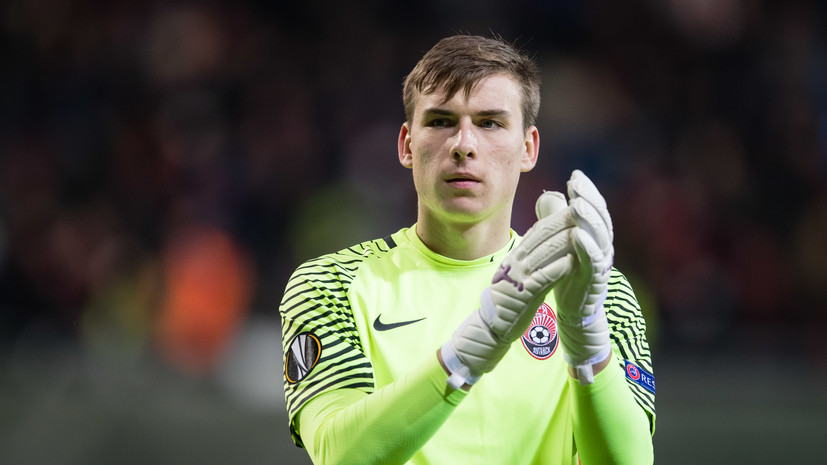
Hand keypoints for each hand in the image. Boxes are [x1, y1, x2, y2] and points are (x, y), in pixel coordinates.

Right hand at [440, 191, 574, 388]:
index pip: (538, 231)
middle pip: (542, 237)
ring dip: (565, 242)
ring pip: (544, 254)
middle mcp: (516, 263)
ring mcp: (518, 278)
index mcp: (516, 257)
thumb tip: (547, 242)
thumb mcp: (520, 274)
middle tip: (582, 211)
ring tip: (583, 232)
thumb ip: (533, 258)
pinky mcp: (523, 294)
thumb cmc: (511, 301)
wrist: (493, 326)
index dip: (556, 218)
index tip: (574, 208)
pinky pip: (541, 279)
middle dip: (563, 223)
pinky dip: (556, 270)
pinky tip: (571, 262)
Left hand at [553, 170, 613, 383]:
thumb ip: (558, 221)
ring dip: (588, 219)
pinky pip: (593, 261)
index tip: (575, 175)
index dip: (586, 191)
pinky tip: (578, 235)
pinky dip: (587, 247)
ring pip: (599, 236)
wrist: (574, 307)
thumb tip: (549, 197)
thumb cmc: (568, 270)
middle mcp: (603, 245)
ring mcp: (601, 262)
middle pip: (600, 217)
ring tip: (577, 204)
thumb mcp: (562, 242)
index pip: (594, 207)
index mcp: (595, 234)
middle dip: (588, 198)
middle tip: (576, 184)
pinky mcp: (594, 279)